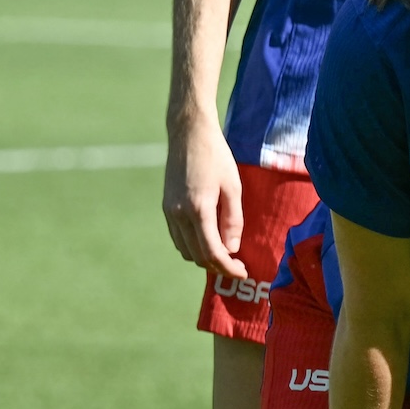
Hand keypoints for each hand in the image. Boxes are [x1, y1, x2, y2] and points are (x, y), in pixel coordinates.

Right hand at [164, 119, 250, 281]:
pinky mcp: (166, 208)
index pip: (212, 252)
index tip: (243, 273)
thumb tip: (231, 249)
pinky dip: (193, 246)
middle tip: (238, 265)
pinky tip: (209, 240)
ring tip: (226, 254)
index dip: (228, 268)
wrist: (188, 135)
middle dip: (218, 266)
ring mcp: (169, 212)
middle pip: (197, 256)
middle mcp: (178, 214)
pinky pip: (178, 238)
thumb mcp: (233, 188)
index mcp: (198, 209)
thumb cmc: (217, 158)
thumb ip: (233, 220)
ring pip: (185, 250)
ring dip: (204, 258)